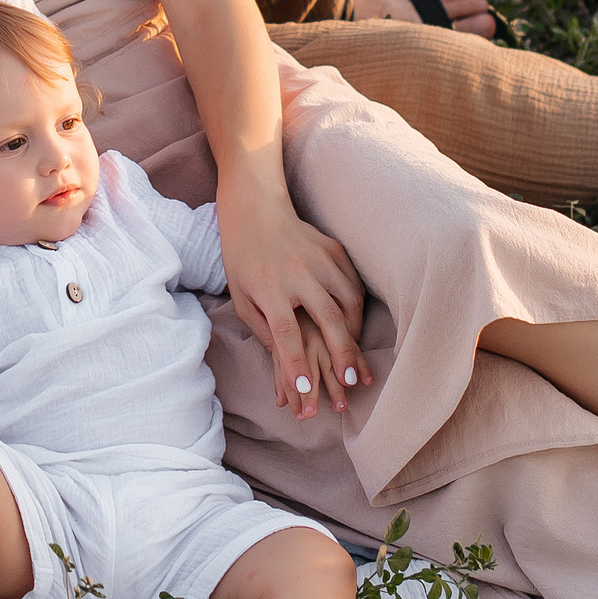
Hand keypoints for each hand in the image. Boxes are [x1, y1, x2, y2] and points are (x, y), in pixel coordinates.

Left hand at [215, 190, 371, 419]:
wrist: (256, 210)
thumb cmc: (243, 260)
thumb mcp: (241, 297)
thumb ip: (263, 329)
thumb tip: (286, 362)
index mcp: (268, 287)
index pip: (285, 332)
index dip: (295, 362)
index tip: (305, 388)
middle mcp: (297, 272)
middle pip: (327, 318)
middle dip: (341, 352)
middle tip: (350, 381)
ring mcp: (320, 258)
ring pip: (349, 301)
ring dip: (354, 332)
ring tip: (354, 356)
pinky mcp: (334, 249)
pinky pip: (353, 284)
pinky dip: (356, 308)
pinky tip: (353, 325)